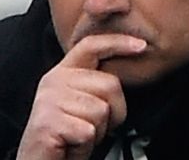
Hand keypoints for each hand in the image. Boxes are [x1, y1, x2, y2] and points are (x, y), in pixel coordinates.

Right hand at [16, 34, 146, 159]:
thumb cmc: (64, 138)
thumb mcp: (80, 104)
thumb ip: (94, 85)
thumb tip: (121, 73)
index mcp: (62, 73)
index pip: (91, 46)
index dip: (117, 42)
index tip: (140, 45)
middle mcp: (54, 81)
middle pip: (109, 84)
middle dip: (113, 113)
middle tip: (92, 128)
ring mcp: (49, 100)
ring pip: (101, 111)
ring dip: (97, 133)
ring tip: (77, 137)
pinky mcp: (48, 122)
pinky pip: (88, 131)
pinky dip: (85, 147)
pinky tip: (70, 146)